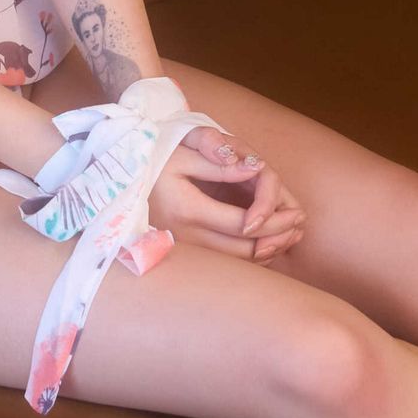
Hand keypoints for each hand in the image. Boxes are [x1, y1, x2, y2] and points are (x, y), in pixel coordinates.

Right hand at [148, 125, 306, 264]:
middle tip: (300, 226)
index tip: (298, 211)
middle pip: (245, 251)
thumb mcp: (182, 153)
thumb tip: (255, 168)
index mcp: (187, 210)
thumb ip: (218, 162)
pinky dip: (251, 256)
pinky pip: (226, 264)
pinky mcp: (186, 255)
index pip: (243, 225)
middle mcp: (186, 238)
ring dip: (268, 250)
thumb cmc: (152, 159)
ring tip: (291, 234)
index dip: (275, 220)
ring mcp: (185, 250)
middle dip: (278, 239)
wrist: (117, 180)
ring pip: (237, 263)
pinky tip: (266, 242)